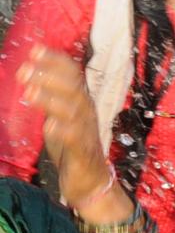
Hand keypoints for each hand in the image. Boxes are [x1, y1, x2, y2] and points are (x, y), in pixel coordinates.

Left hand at [16, 45, 109, 207]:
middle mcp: (86, 112)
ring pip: (73, 111)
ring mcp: (86, 131)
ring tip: (29, 93)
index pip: (73, 74)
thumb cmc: (73, 147)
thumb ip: (50, 98)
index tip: (34, 50)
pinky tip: (49, 125)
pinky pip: (76, 139)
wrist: (91, 181)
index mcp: (81, 101)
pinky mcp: (83, 153)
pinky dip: (64, 131)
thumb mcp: (60, 117)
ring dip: (52, 100)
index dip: (55, 61)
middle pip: (73, 88)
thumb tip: (31, 76)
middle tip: (24, 70)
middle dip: (49, 76)